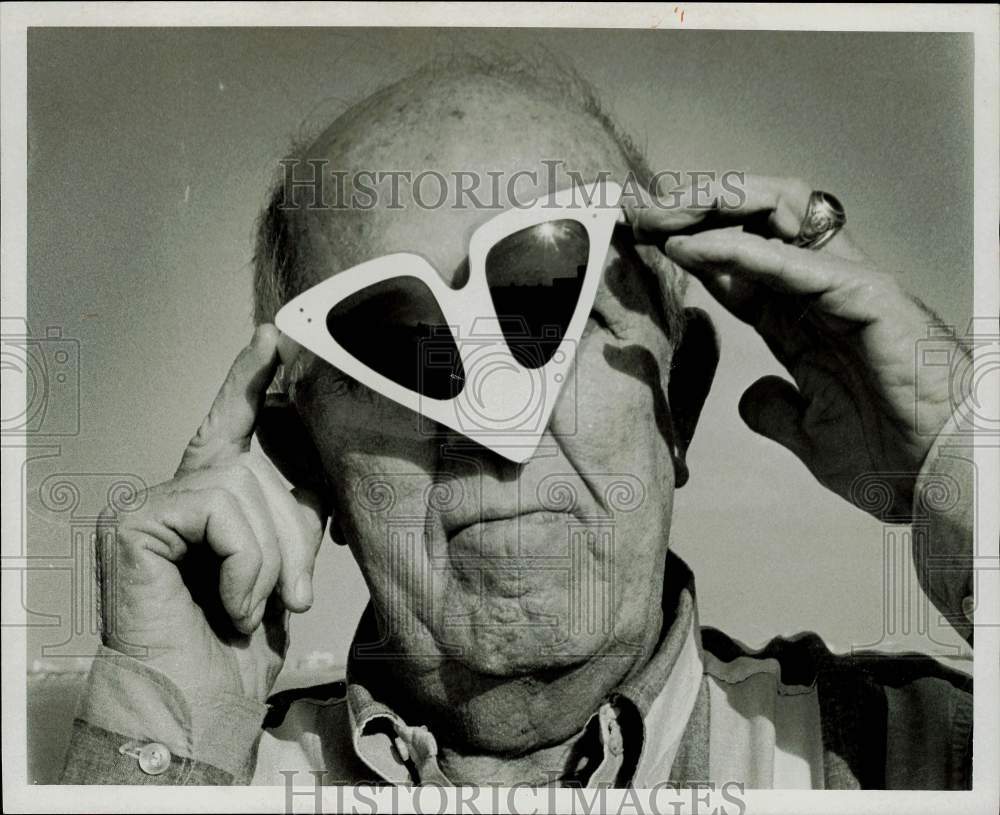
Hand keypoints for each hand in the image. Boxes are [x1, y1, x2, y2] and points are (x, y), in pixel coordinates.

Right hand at [96, 325, 325, 701]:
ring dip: (270, 560)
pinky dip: (244, 563)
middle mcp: (174, 492)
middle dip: (293, 535)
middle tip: (294, 596)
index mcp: (208, 498)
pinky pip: (219, 508)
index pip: (234, 423)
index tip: (277, 334)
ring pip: (242, 486)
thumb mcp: (285, 562)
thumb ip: (295, 510)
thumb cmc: (240, 643)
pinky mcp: (134, 520)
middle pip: (256, 465)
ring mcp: (147, 504)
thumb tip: (323, 464)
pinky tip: (233, 605)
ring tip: (257, 607)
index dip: (254, 378)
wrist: (200, 705)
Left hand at [632, 175, 965, 517]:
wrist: (943, 478)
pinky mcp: (865, 294)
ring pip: (775, 216)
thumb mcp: (810, 433)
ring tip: (660, 212)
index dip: (688, 247)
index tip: (639, 241)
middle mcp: (821, 289)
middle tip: (639, 213)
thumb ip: (775, 409)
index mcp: (804, 319)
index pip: (737, 265)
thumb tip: (752, 397)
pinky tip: (691, 249)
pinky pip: (791, 261)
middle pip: (751, 224)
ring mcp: (845, 284)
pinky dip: (737, 250)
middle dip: (693, 210)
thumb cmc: (890, 456)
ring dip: (712, 208)